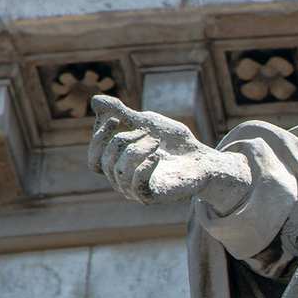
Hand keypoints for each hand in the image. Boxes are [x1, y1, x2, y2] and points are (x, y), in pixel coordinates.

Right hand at [87, 95, 252, 210]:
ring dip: (136, 151)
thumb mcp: (146, 122)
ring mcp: (136, 191)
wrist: (202, 158)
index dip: (99, 137)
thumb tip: (95, 101)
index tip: (116, 117)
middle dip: (122, 141)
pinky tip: (157, 156)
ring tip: (156, 142)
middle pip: (105, 162)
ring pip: (119, 172)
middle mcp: (122, 181)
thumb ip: (122, 114)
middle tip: (146, 132)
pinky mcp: (153, 197)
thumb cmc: (174, 143)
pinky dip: (144, 168)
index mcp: (118, 165)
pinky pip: (137, 186)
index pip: (95, 158)